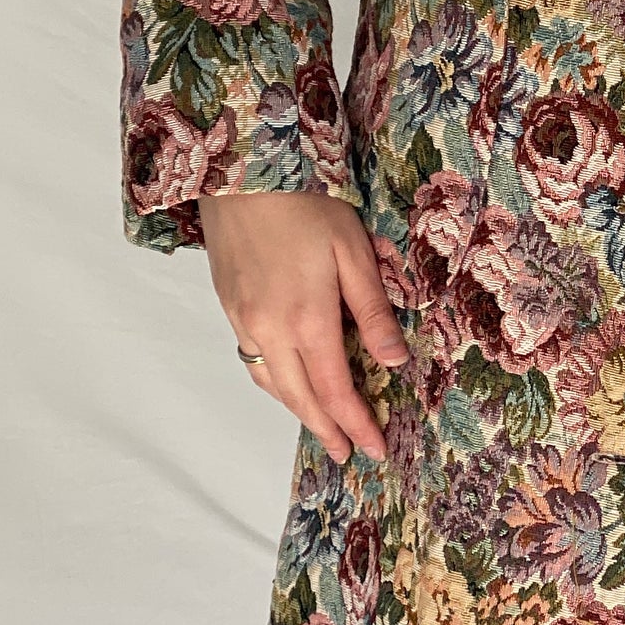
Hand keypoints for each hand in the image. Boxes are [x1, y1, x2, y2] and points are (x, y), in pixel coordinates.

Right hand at [197, 191, 408, 465]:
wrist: (241, 171)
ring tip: (324, 428)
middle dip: (328, 430)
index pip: (335, 391)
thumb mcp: (353, 251)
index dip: (357, 423)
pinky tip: (290, 384)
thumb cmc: (304, 204)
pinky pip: (253, 361)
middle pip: (300, 398)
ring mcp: (243, 320)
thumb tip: (395, 361)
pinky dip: (275, 384)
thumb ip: (373, 311)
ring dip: (299, 411)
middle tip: (350, 453)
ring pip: (271, 384)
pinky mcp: (229, 306)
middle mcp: (268, 329)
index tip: (376, 447)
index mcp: (306, 319)